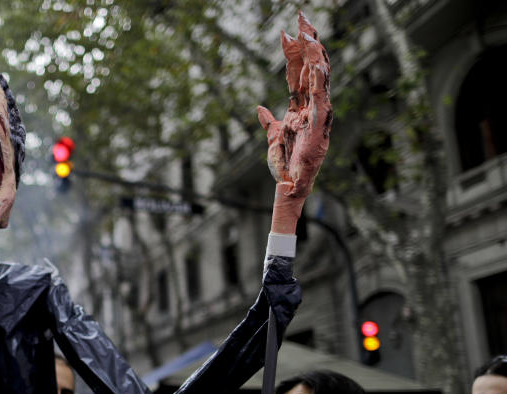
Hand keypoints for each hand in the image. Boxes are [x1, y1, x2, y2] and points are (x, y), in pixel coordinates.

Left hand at [257, 12, 331, 233]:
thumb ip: (268, 121)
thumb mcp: (272, 137)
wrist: (290, 188)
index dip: (293, 53)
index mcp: (301, 108)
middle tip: (301, 16)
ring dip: (313, 54)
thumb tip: (260, 107)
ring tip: (308, 31)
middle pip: (310, 68)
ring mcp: (318, 115)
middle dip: (307, 42)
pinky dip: (319, 82)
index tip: (286, 30)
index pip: (297, 75)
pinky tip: (315, 64)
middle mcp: (312, 108)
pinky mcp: (320, 126)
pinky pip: (320, 99)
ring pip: (318, 78)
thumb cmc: (284, 166)